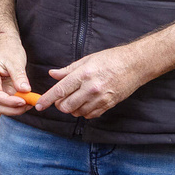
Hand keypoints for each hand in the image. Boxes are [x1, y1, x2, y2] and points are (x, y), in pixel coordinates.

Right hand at [0, 38, 33, 117]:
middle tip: (29, 105)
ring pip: (0, 107)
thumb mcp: (16, 61)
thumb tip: (25, 91)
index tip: (24, 101)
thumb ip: (19, 76)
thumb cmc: (9, 50)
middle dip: (12, 109)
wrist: (5, 45)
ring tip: (30, 103)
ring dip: (15, 109)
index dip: (9, 102)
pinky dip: (16, 105)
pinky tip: (27, 101)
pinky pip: (6, 103)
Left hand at [34, 45, 151, 118]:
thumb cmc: (110, 59)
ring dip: (72, 109)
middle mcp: (91, 88)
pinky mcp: (108, 105)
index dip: (47, 99)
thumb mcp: (87, 60)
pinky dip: (84, 112)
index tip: (39, 105)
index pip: (60, 90)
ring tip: (76, 98)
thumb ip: (68, 70)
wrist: (135, 65)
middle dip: (60, 105)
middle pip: (66, 106)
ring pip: (77, 112)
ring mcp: (101, 98)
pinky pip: (90, 115)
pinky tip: (85, 103)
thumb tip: (52, 74)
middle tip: (61, 98)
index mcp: (84, 74)